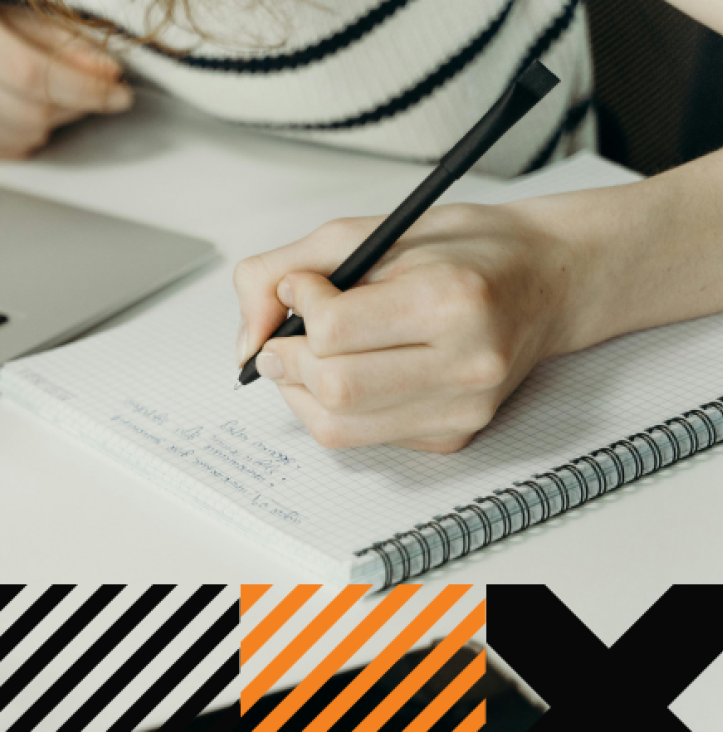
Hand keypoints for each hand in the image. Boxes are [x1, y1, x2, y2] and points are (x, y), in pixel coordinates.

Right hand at [0, 2, 132, 158]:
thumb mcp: (17, 15)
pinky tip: (12, 110)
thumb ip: (64, 41)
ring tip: (42, 96)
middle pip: (29, 114)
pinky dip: (25, 136)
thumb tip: (107, 73)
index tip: (117, 92)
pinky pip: (8, 154)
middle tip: (91, 94)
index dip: (83, 87)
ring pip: (23, 139)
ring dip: (51, 122)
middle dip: (73, 107)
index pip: (30, 74)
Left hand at [233, 203, 584, 452]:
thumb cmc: (465, 251)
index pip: (334, 330)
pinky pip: (362, 438)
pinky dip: (333, 410)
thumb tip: (248, 332)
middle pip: (332, 388)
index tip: (301, 289)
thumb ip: (288, 267)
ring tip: (303, 357)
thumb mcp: (373, 230)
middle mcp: (466, 364)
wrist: (546, 281)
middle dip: (287, 359)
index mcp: (452, 300)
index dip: (298, 308)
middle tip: (282, 335)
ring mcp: (462, 409)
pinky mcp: (453, 437)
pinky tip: (347, 374)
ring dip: (299, 391)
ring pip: (338, 427)